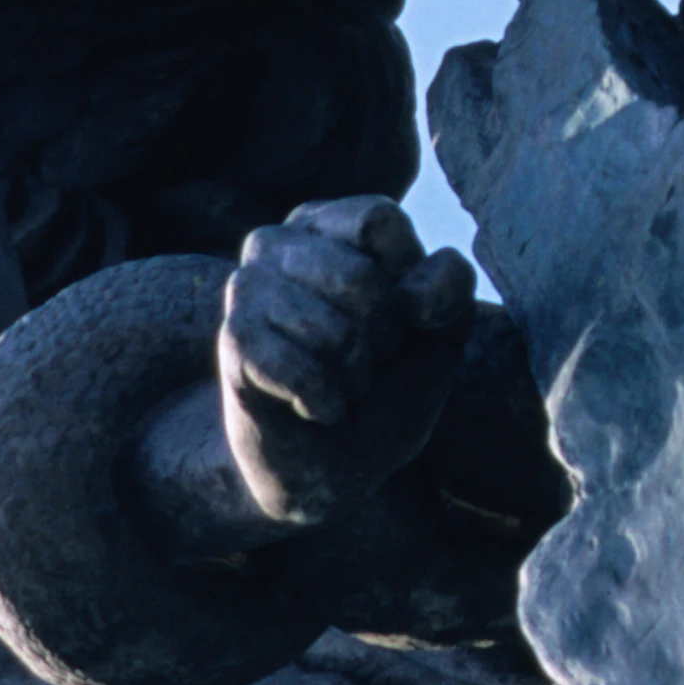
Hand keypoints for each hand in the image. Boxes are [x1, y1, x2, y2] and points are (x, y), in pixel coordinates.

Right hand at [217, 195, 473, 528]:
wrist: (331, 464)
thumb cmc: (388, 384)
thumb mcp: (442, 331)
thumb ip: (450, 287)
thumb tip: (415, 296)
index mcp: (331, 223)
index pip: (379, 219)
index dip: (408, 281)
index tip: (405, 317)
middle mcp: (279, 241)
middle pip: (360, 278)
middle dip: (384, 340)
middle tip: (368, 362)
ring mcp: (247, 288)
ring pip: (335, 330)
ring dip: (355, 377)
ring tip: (342, 384)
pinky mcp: (233, 343)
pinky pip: (304, 372)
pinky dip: (327, 402)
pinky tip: (316, 407)